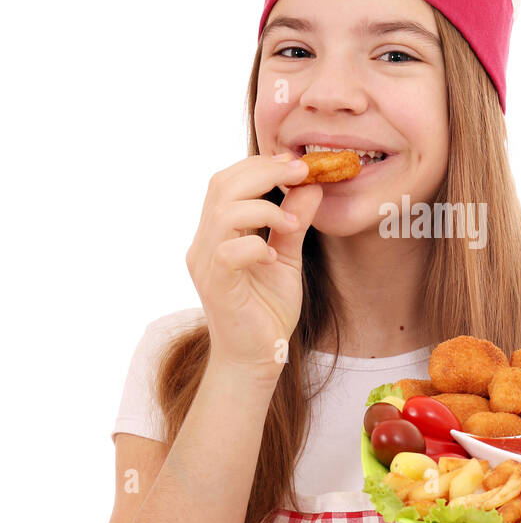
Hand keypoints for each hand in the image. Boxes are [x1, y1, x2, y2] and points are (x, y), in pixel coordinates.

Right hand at [185, 153, 323, 379]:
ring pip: (223, 213)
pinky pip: (228, 252)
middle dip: (264, 172)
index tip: (297, 163)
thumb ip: (294, 223)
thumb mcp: (287, 258)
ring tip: (291, 224)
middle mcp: (205, 243)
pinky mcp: (216, 286)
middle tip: (301, 173)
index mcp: (217, 232)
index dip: (260, 165)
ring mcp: (206, 264)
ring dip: (264, 208)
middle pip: (222, 186)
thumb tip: (313, 186)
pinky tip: (272, 257)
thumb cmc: (267, 311)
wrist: (256, 359)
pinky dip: (254, 246)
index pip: (227, 181)